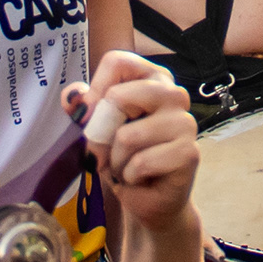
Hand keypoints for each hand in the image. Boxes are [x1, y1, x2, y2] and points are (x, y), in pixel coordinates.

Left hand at [70, 50, 197, 237]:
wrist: (148, 199)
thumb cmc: (125, 158)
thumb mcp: (97, 130)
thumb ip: (84, 108)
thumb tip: (73, 97)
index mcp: (151, 78)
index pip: (118, 62)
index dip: (95, 90)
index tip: (89, 116)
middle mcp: (173, 94)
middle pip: (119, 95)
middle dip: (100, 134)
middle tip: (103, 153)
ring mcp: (185, 122)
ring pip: (127, 136)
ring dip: (116, 161)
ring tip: (127, 168)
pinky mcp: (189, 152)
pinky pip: (141, 163)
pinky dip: (130, 178)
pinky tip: (141, 179)